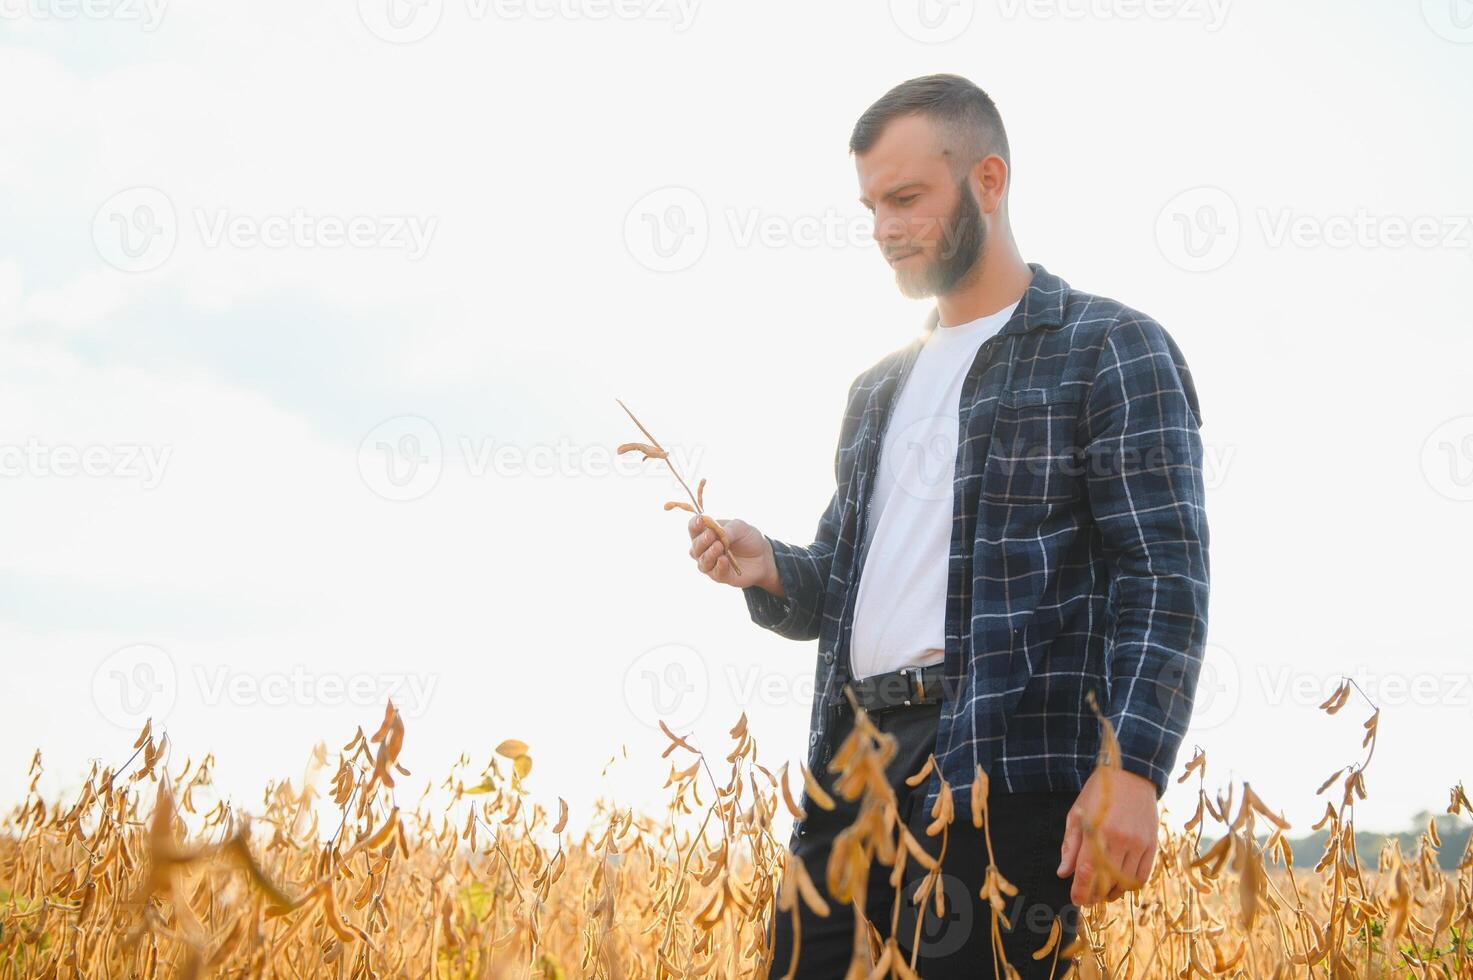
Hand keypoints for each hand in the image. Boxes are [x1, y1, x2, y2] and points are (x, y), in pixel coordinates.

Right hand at [686, 515, 775, 590]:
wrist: (764, 556)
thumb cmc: (748, 538)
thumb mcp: (740, 528)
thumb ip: (727, 530)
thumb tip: (715, 533)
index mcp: (706, 533)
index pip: (694, 529)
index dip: (694, 525)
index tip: (700, 520)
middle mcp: (705, 550)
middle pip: (695, 547)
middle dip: (702, 541)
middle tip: (711, 535)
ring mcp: (711, 564)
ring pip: (703, 561)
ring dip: (709, 554)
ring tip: (719, 546)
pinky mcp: (721, 576)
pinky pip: (716, 573)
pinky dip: (719, 566)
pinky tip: (724, 560)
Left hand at [1056, 766, 1158, 904]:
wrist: (1131, 775)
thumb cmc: (1098, 794)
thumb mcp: (1077, 814)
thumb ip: (1070, 845)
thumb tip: (1063, 873)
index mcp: (1096, 831)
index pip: (1086, 872)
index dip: (1080, 891)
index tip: (1075, 900)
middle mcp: (1119, 840)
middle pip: (1105, 881)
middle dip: (1094, 895)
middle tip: (1087, 899)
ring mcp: (1138, 843)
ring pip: (1124, 882)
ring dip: (1112, 892)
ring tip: (1102, 894)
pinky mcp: (1152, 844)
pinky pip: (1142, 876)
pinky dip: (1130, 885)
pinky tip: (1120, 884)